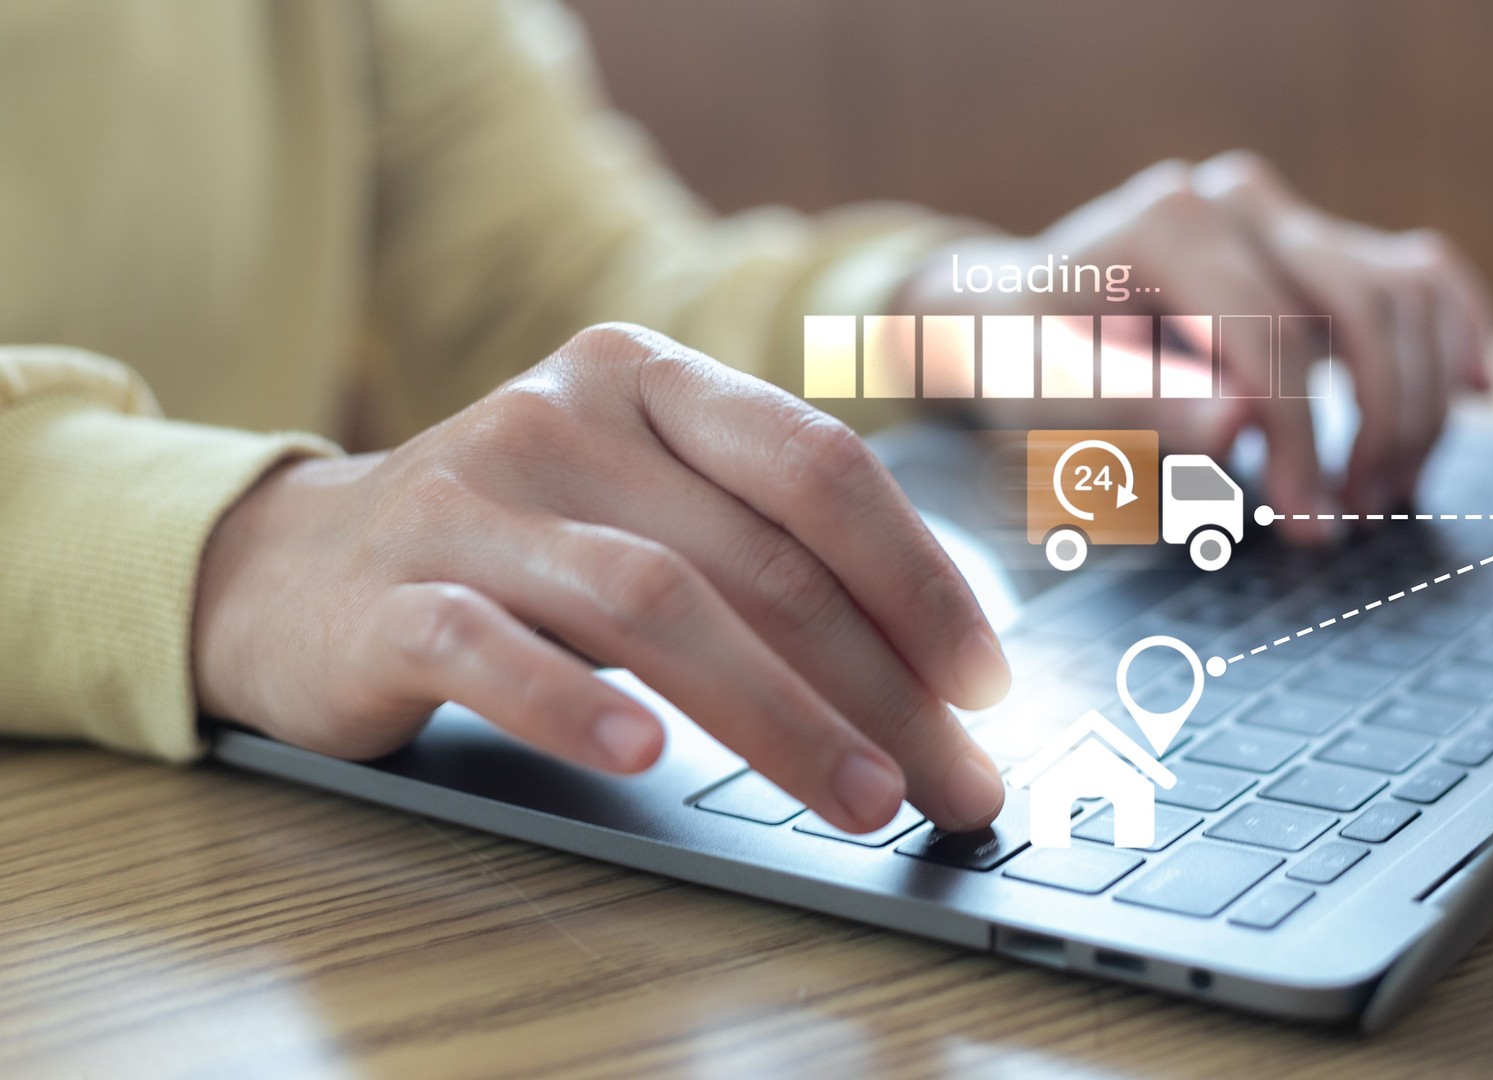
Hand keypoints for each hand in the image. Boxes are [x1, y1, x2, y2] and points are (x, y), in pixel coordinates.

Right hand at [192, 325, 1012, 833]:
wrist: (294, 566)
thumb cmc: (519, 548)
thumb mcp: (643, 509)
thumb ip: (762, 551)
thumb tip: (931, 675)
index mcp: (650, 379)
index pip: (816, 467)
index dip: (917, 578)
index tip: (984, 681)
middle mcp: (564, 416)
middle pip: (756, 555)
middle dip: (878, 683)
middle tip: (951, 779)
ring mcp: (469, 498)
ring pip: (652, 602)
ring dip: (777, 713)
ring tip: (858, 795)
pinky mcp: (388, 593)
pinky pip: (491, 650)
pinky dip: (576, 706)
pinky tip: (647, 759)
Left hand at [899, 151, 1492, 544]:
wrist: (1027, 319)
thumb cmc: (1037, 364)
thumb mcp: (1061, 400)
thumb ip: (1144, 409)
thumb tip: (1237, 426)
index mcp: (1169, 225)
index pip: (1270, 335)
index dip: (1302, 439)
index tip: (1309, 523)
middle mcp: (1237, 199)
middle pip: (1362, 301)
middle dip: (1378, 420)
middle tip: (1355, 516)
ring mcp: (1285, 213)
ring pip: (1405, 290)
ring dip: (1418, 399)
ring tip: (1382, 491)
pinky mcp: (1320, 241)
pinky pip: (1419, 273)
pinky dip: (1457, 331)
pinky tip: (1478, 393)